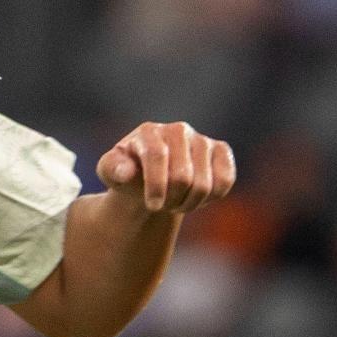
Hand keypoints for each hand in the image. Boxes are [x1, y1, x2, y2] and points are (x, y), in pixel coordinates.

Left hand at [96, 121, 236, 216]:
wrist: (151, 176)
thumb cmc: (129, 174)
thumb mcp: (110, 173)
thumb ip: (112, 170)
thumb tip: (126, 172)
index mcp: (148, 132)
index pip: (157, 156)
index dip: (155, 185)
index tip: (152, 206)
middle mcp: (178, 130)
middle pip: (182, 177)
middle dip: (172, 200)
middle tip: (162, 206)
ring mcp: (201, 140)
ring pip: (204, 184)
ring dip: (189, 203)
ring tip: (177, 202)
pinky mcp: (221, 150)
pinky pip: (225, 180)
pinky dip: (212, 197)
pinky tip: (197, 195)